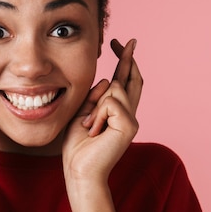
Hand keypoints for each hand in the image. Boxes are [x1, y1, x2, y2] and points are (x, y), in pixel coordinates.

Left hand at [62, 38, 142, 184]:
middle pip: (132, 79)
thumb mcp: (82, 114)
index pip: (123, 81)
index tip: (120, 44)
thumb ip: (94, 97)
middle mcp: (128, 113)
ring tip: (89, 127)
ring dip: (95, 106)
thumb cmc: (78, 146)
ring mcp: (131, 120)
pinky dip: (97, 115)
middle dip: (128, 58)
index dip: (124, 61)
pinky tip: (94, 131)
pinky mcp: (130, 126)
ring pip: (114, 89)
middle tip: (128, 40)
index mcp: (116, 111)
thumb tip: (106, 80)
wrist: (79, 170)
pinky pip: (110, 103)